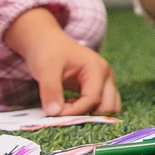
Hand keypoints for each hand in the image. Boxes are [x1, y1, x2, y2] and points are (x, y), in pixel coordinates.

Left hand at [3, 8, 119, 115]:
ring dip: (90, 114)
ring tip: (68, 108)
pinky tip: (69, 105)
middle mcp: (105, 76)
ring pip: (108, 107)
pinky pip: (100, 105)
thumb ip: (51, 90)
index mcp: (97, 69)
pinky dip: (88, 110)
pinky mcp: (97, 87)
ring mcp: (103, 82)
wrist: (45, 40)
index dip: (75, 110)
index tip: (54, 113)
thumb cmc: (47, 51)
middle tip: (63, 113)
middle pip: (108, 105)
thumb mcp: (46, 69)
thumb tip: (54, 113)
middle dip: (87, 114)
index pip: (93, 99)